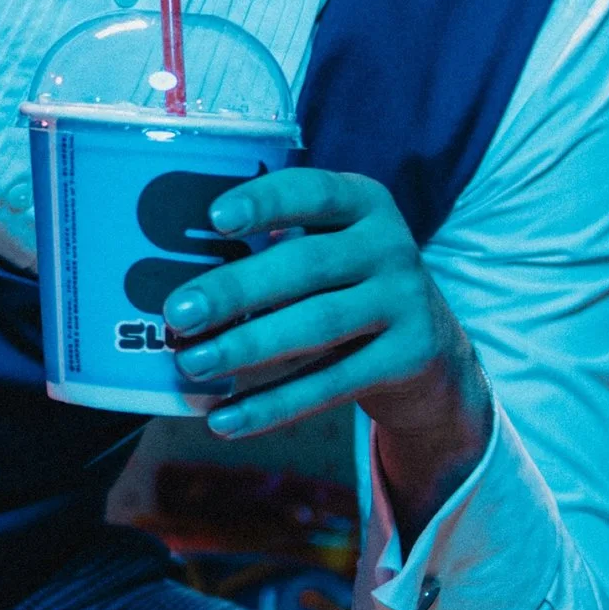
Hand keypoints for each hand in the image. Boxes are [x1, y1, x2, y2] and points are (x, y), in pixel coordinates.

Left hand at [161, 165, 492, 541]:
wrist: (433, 354)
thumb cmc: (348, 290)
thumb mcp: (331, 253)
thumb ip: (276, 250)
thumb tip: (174, 277)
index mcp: (364, 204)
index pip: (313, 191)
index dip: (265, 202)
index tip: (214, 218)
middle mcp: (392, 246)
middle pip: (306, 265)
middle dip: (235, 290)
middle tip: (175, 315)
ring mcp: (406, 302)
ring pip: (317, 326)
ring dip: (247, 347)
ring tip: (191, 363)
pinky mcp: (409, 358)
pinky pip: (331, 384)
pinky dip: (273, 405)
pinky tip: (224, 418)